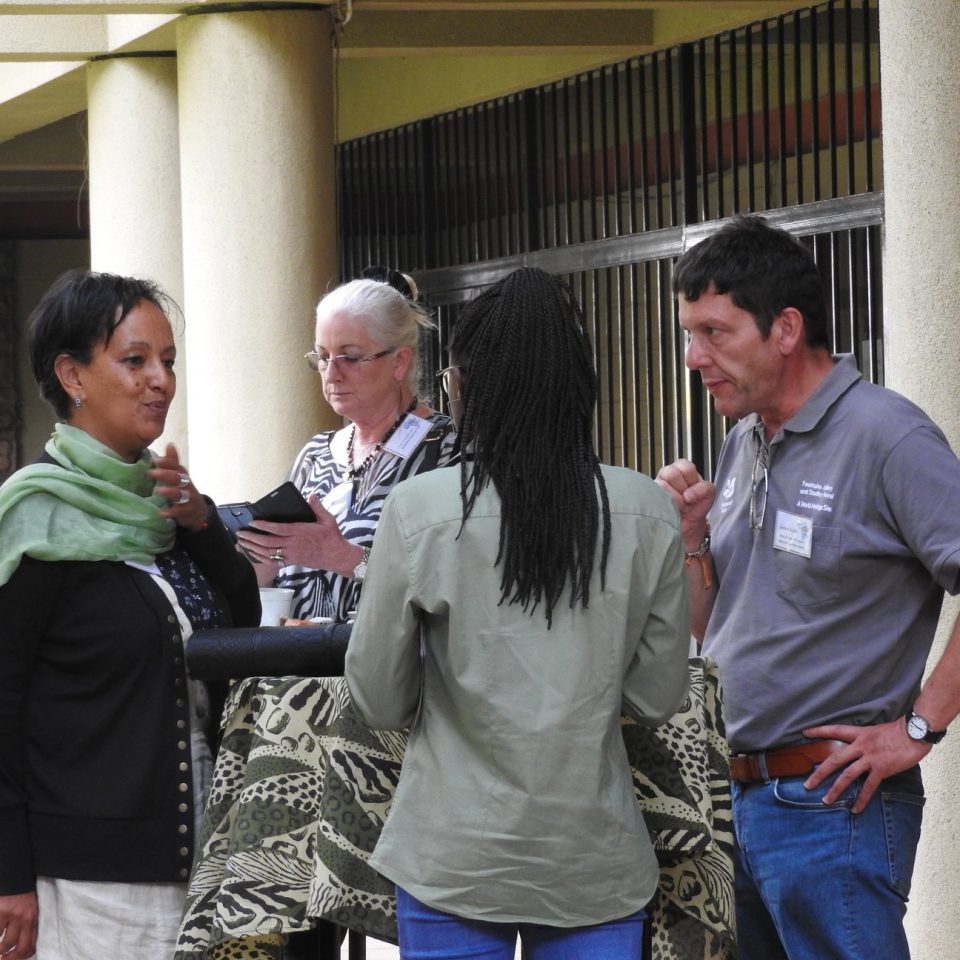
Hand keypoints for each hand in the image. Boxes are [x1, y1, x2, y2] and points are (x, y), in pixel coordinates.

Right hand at [0, 891, 38, 958]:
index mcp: (35, 918)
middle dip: (11, 958)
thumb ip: (28, 924)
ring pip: (7, 943)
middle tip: (4, 959)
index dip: (23, 956)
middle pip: (21, 948)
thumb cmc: (22, 895)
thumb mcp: (31, 909)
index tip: (15, 959)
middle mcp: (27, 918)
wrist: (16, 877)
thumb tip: (20, 944)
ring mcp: (14, 916)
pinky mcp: (2, 913)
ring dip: (1, 950)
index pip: (33, 943)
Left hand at [150, 443, 207, 531]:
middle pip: (178, 478)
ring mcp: (189, 498)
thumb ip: (173, 462)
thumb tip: (169, 443)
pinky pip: (181, 511)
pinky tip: (162, 513)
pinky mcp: (188, 511)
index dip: (168, 463)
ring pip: (180, 494)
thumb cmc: (184, 491)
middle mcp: (187, 485)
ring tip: (157, 490)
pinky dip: (172, 512)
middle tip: (151, 473)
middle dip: (166, 475)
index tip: (155, 460)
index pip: (177, 466)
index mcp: (183, 476)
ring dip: (169, 492)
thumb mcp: (180, 476)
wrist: (199, 511)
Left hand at [235, 496, 362, 577]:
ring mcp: (292, 554)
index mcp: (301, 532)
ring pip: (268, 552)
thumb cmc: (332, 537)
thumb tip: (311, 495)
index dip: (263, 526)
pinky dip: (261, 557)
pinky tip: (254, 553)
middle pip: (268, 542)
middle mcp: (294, 544)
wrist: (337, 556)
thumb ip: (318, 507)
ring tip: (242, 542)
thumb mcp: (328, 519)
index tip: (252, 522)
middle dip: (252, 537)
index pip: (278, 529)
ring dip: (253, 547)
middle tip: (241, 533)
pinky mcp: (292, 561)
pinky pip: (273, 561)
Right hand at [655, 458, 715, 547]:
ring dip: (674, 499)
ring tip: (678, 507)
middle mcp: (666, 476)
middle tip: (685, 500)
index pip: (683, 465)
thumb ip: (705, 488)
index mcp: (681, 470)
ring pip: (662, 485)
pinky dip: (666, 506)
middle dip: (682, 489)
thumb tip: (687, 495)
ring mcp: (655, 486)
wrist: (688, 528)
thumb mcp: (708, 495)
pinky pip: (656, 496)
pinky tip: (669, 510)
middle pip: (671, 473)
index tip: (693, 494)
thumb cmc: (695, 508)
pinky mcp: (648, 497)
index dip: (691, 480)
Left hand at [801, 720, 929, 812]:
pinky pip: (868, 787)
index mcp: (859, 734)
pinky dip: (862, 799)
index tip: (804, 732)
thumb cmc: (899, 730)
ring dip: (835, 789)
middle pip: (834, 759)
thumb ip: (867, 739)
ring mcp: (870, 758)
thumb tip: (862, 747)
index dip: (819, 731)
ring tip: (826, 800)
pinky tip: (855, 809)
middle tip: (807, 784)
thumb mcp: (877, 730)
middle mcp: (860, 746)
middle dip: (819, 773)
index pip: (834, 730)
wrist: (914, 732)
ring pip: (847, 776)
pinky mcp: (881, 769)